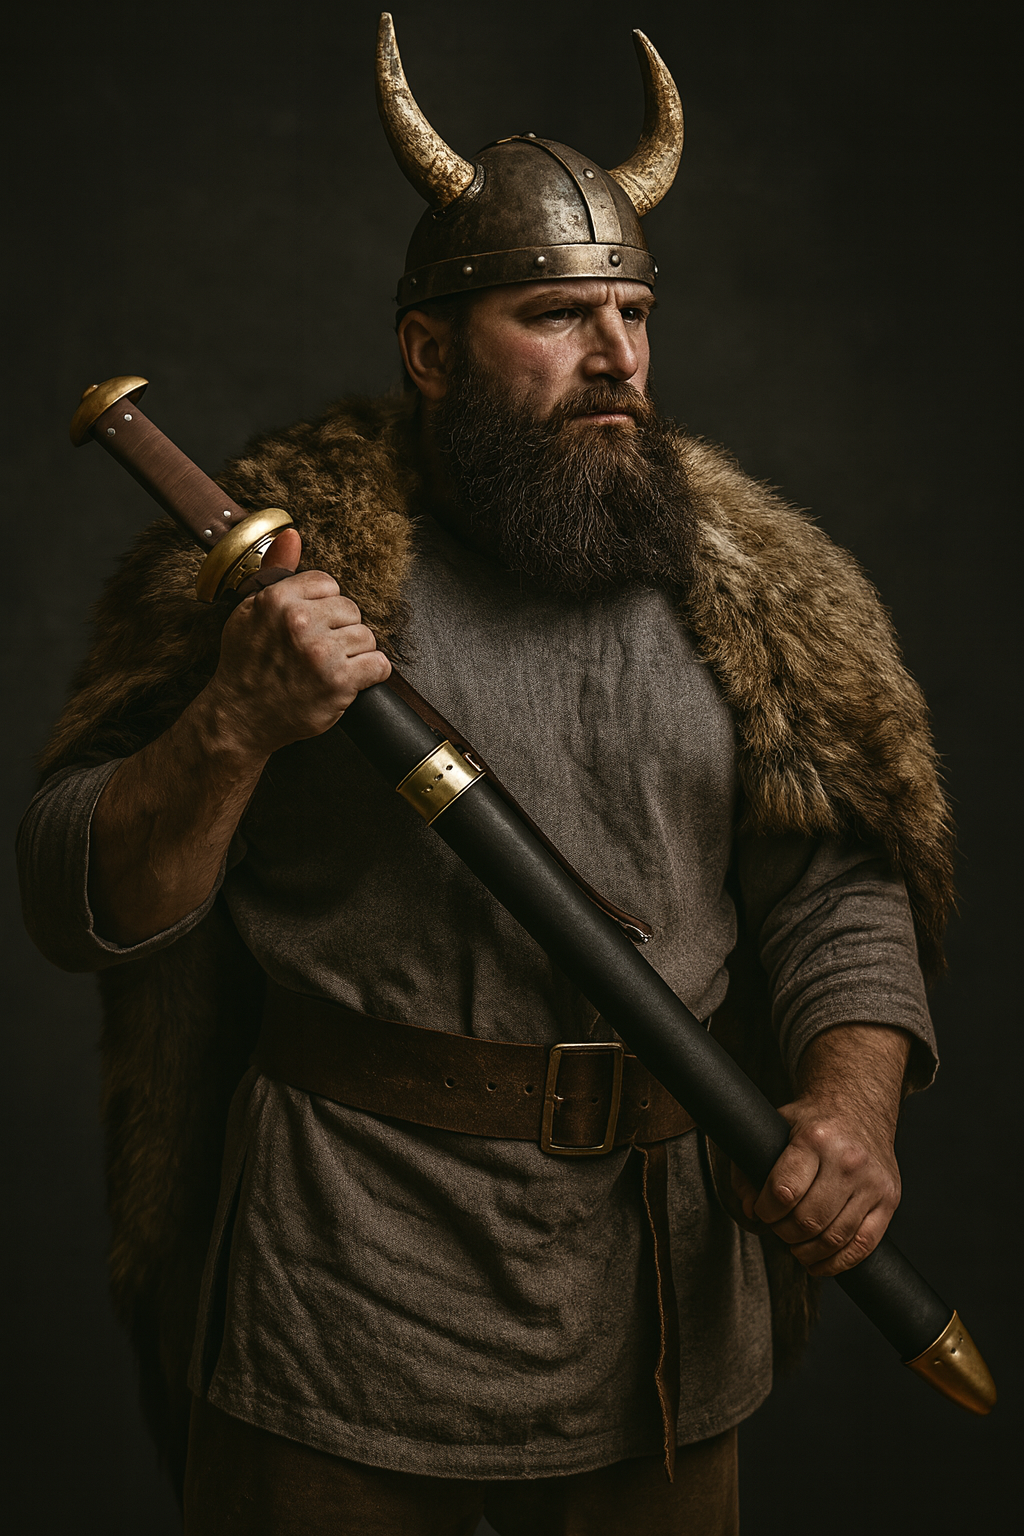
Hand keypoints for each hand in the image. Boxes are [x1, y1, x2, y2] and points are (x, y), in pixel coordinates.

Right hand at [204, 528, 391, 759]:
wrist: (240, 717)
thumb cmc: (245, 664)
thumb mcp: (249, 611)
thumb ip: (275, 572)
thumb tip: (291, 534)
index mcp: (279, 600)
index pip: (329, 584)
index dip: (324, 606)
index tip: (312, 624)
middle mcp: (300, 623)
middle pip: (352, 610)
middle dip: (340, 630)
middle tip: (319, 650)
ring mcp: (321, 654)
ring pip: (367, 637)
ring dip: (354, 653)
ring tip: (330, 666)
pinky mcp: (339, 683)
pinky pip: (379, 665)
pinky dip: (371, 674)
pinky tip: (350, 679)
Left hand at [730, 1024, 909, 1277]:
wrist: (859, 1108)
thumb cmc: (812, 1123)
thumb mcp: (775, 1130)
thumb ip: (750, 1167)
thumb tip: (749, 1209)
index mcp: (815, 1139)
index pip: (783, 1192)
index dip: (765, 1210)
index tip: (761, 1210)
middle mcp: (847, 1160)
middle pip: (808, 1220)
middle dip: (784, 1232)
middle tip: (777, 1228)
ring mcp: (872, 1181)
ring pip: (835, 1237)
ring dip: (807, 1251)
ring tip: (795, 1245)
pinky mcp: (889, 1199)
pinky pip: (864, 1245)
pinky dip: (838, 1263)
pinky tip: (819, 1262)